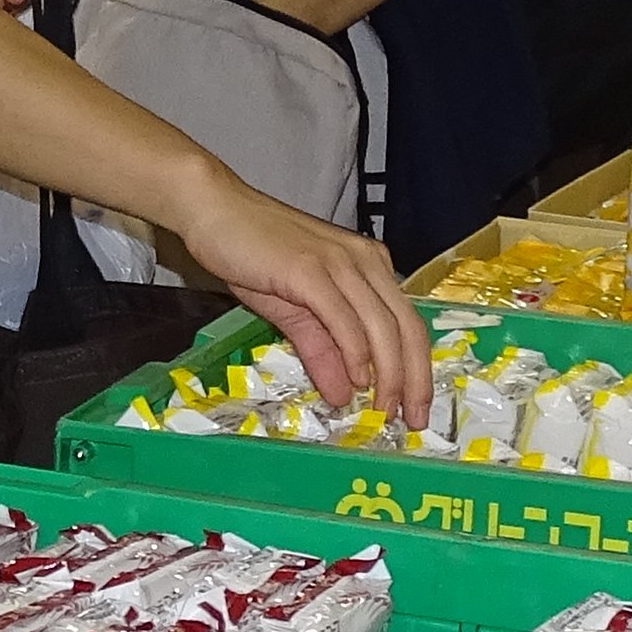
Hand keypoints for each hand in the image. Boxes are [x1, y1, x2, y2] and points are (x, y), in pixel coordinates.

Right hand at [162, 167, 427, 421]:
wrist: (215, 210)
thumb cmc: (253, 254)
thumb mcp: (294, 310)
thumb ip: (322, 351)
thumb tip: (342, 395)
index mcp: (370, 266)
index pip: (408, 323)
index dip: (417, 369)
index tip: (415, 409)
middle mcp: (365, 262)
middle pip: (406, 328)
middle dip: (414, 380)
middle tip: (411, 421)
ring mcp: (340, 263)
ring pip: (381, 326)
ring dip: (388, 375)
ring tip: (384, 410)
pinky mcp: (310, 270)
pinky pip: (343, 318)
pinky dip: (354, 353)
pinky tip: (355, 381)